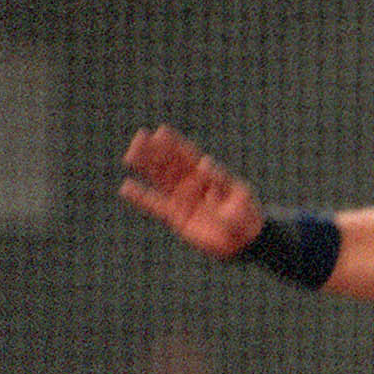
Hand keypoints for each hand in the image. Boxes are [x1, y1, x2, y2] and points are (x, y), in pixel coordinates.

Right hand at [118, 126, 265, 258]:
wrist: (244, 242)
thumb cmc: (246, 216)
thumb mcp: (239, 196)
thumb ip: (220, 181)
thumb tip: (205, 162)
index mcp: (209, 175)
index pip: (188, 156)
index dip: (175, 144)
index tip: (161, 132)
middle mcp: (193, 184)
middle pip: (170, 164)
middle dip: (155, 151)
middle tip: (139, 137)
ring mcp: (183, 199)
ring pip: (160, 179)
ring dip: (146, 167)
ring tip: (130, 155)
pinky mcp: (177, 216)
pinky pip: (156, 205)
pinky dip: (142, 197)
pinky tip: (127, 188)